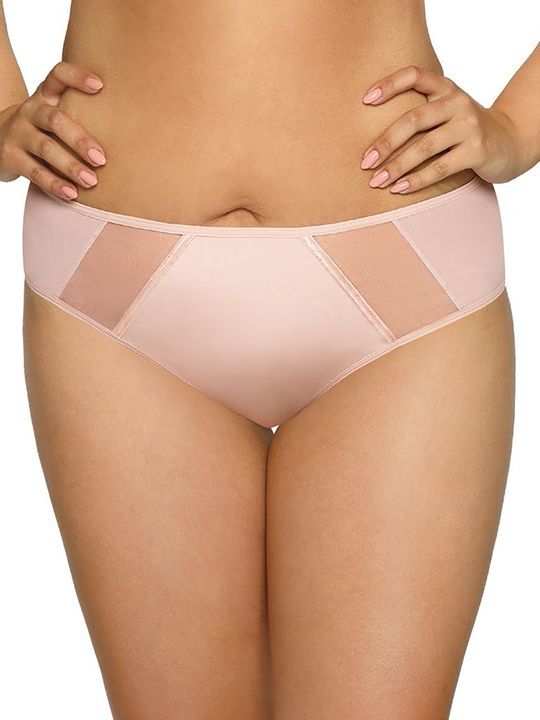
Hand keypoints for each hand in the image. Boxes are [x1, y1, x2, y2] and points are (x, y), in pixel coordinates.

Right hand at [0, 61, 105, 198]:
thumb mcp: (56, 115)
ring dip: (70, 166)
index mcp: (45, 96)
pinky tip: (72, 193)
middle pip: (54, 120)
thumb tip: (130, 133)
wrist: (0, 140)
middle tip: (102, 159)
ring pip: (45, 148)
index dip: (76, 76)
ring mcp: (17, 132)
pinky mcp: (10, 156)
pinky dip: (54, 184)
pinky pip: (34, 171)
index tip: (100, 85)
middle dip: (80, 140)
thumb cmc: (43, 129)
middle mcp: (30, 110)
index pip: (58, 76)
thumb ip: (82, 115)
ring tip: (91, 181)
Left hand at [360, 64, 524, 193]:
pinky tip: (398, 189)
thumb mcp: (446, 112)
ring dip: (396, 167)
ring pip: (424, 147)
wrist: (509, 142)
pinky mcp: (477, 151)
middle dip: (386, 143)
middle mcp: (458, 103)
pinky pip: (440, 168)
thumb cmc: (464, 130)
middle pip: (414, 120)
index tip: (365, 100)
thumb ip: (419, 114)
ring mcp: (469, 126)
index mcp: (446, 89)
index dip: (389, 84)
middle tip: (365, 163)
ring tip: (376, 181)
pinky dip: (416, 180)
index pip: (415, 75)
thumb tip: (371, 138)